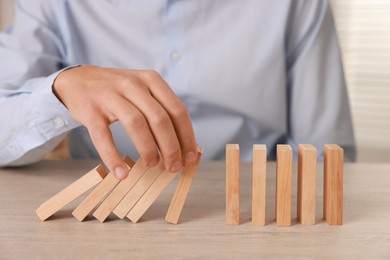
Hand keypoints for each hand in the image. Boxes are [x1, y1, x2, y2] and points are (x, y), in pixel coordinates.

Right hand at [53, 65, 197, 178]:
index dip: (186, 136)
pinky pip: (104, 136)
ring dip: (148, 150)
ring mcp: (110, 95)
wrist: (78, 80)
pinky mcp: (91, 110)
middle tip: (173, 167)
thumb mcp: (143, 91)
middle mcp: (133, 84)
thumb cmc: (118, 92)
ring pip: (136, 124)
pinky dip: (113, 157)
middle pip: (160, 118)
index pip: (177, 110)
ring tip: (152, 165)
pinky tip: (121, 173)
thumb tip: (182, 146)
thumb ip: (161, 111)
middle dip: (171, 147)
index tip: (190, 157)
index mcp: (151, 80)